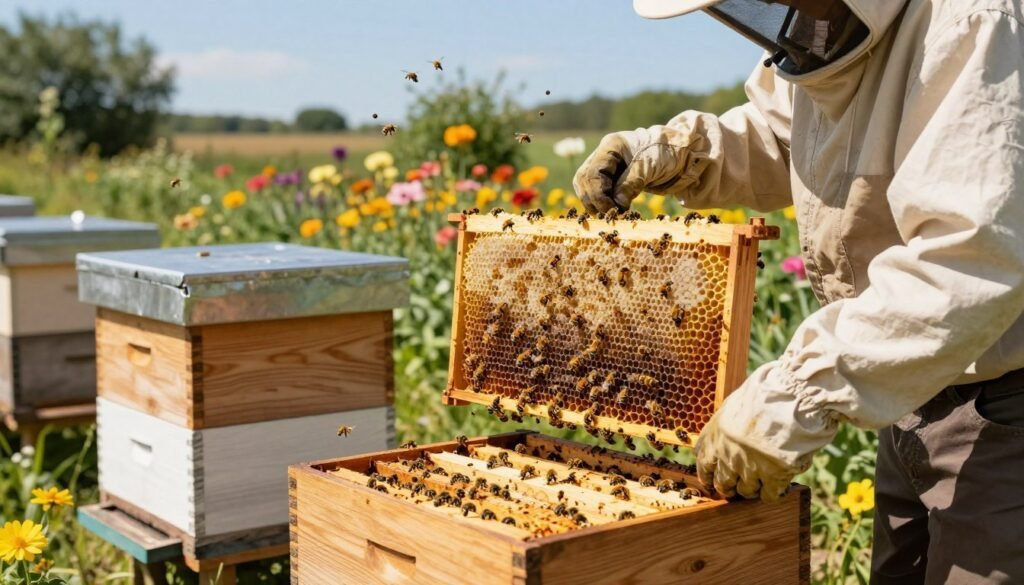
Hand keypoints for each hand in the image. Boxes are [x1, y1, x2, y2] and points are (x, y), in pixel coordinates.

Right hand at [572, 126, 694, 213]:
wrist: (680, 155)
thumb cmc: (666, 154)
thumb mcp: (649, 168)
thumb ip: (630, 184)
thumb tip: (616, 205)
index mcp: (611, 146)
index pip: (591, 173)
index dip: (597, 195)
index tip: (611, 211)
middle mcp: (603, 155)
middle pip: (584, 180)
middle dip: (594, 200)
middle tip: (610, 216)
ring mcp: (606, 166)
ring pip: (586, 187)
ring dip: (596, 204)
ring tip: (611, 215)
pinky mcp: (611, 178)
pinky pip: (597, 192)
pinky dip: (602, 204)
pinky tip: (613, 212)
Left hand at [694, 364, 827, 502]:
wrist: (792, 397)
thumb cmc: (767, 392)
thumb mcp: (737, 402)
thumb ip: (730, 421)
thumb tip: (730, 432)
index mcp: (716, 434)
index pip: (702, 462)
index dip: (707, 473)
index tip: (711, 478)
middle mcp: (727, 453)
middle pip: (721, 482)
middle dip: (728, 487)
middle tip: (736, 487)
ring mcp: (749, 467)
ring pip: (745, 491)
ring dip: (751, 489)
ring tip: (761, 483)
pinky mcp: (772, 477)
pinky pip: (768, 495)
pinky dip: (772, 493)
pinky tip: (779, 485)